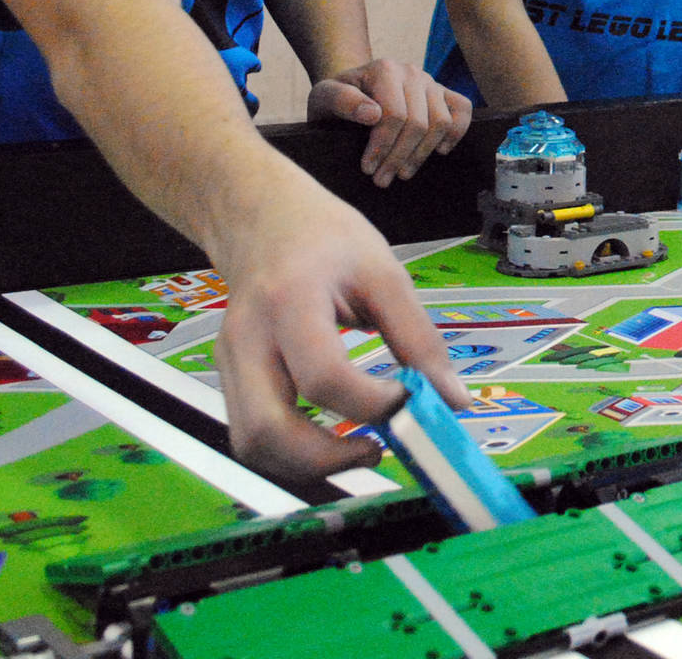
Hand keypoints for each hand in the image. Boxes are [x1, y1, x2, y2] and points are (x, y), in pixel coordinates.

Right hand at [208, 181, 468, 484]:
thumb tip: (452, 400)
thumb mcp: (382, 270)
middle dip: (325, 459)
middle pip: (266, 430)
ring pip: (252, 445)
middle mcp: (247, 338)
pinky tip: (332, 435)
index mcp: (289, 300)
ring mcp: (228, 362)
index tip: (411, 401)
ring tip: (360, 446)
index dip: (371, 403)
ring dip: (308, 465)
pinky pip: (253, 433)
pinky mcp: (228, 377)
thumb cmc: (322, 237)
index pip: (323, 375)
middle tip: (378, 448)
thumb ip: (418, 338)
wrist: (260, 215)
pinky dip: (293, 451)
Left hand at [308, 59, 471, 187]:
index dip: (382, 146)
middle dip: (400, 156)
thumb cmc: (336, 99)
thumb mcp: (323, 98)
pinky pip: (462, 109)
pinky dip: (456, 132)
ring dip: (422, 153)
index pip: (394, 115)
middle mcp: (411, 71)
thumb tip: (372, 114)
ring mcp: (430, 81)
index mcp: (384, 69)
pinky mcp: (443, 92)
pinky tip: (439, 151)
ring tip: (403, 172)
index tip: (368, 169)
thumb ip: (341, 101)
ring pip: (441, 122)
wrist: (351, 90)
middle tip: (382, 179)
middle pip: (418, 122)